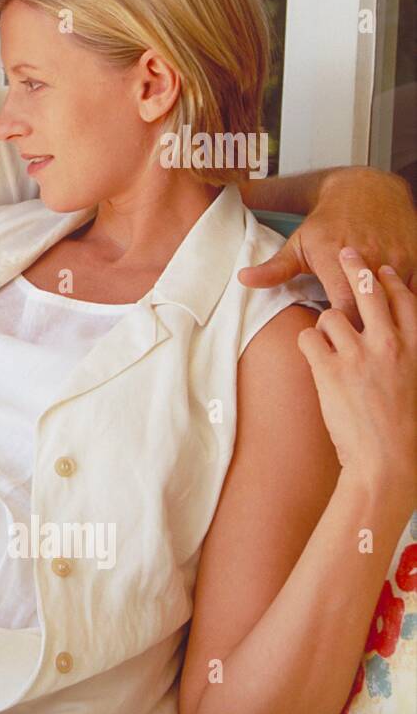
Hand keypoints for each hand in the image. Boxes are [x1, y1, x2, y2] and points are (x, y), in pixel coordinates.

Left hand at [242, 169, 416, 326]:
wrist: (368, 191)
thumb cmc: (328, 222)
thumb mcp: (298, 244)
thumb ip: (274, 268)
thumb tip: (244, 279)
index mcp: (337, 257)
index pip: (344, 306)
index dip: (338, 327)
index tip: (330, 338)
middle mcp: (370, 257)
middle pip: (371, 309)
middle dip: (362, 329)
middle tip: (352, 341)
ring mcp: (398, 258)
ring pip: (396, 302)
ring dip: (385, 318)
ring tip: (371, 330)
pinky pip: (413, 292)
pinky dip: (402, 305)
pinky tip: (389, 314)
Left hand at [297, 246, 416, 497]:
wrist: (389, 463)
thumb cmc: (405, 430)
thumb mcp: (415, 381)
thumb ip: (405, 354)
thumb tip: (392, 342)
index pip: (406, 299)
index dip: (391, 281)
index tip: (382, 270)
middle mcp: (391, 344)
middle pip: (369, 290)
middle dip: (356, 265)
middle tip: (347, 251)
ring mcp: (359, 356)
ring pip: (331, 316)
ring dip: (325, 325)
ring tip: (327, 341)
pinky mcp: (330, 371)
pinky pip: (308, 338)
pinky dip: (306, 344)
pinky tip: (311, 355)